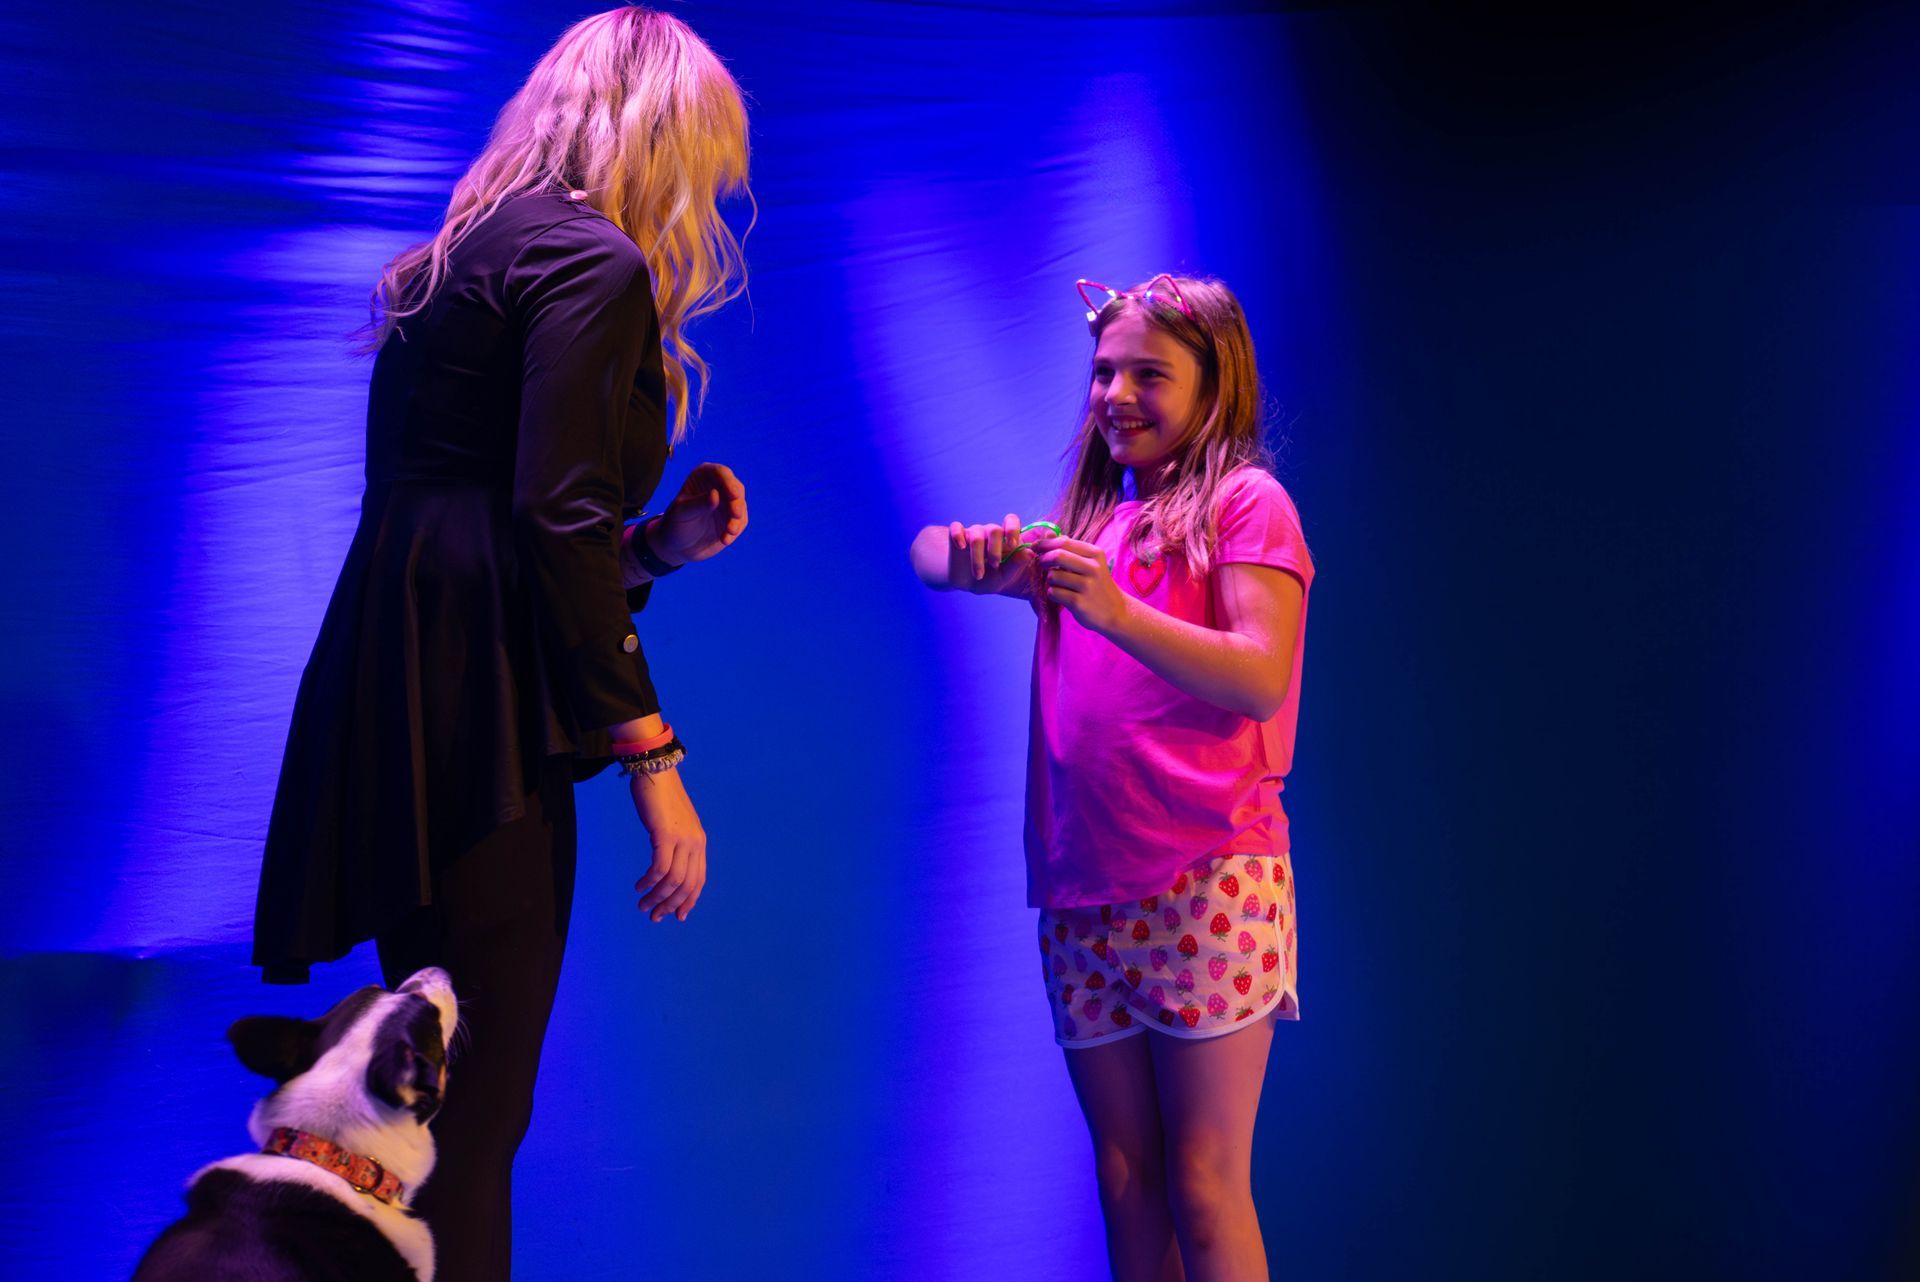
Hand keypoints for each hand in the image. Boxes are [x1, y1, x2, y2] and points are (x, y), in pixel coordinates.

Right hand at [629, 766, 706, 921]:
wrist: (656, 771)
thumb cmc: (661, 797)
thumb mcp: (675, 824)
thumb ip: (675, 844)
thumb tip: (666, 866)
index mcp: (699, 842)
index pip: (699, 880)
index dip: (689, 901)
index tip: (678, 917)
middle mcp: (695, 843)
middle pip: (687, 885)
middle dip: (670, 906)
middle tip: (654, 917)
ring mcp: (682, 839)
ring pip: (673, 880)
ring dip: (657, 898)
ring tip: (642, 906)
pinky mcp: (665, 834)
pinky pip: (659, 868)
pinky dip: (649, 881)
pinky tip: (639, 887)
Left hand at [652, 462, 747, 565]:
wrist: (677, 545)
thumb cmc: (675, 523)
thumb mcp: (682, 512)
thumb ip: (698, 503)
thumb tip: (715, 495)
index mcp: (703, 476)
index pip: (720, 473)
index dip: (728, 482)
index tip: (734, 495)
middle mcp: (719, 485)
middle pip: (735, 489)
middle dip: (736, 503)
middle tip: (735, 515)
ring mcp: (728, 502)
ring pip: (740, 507)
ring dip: (736, 520)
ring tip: (729, 532)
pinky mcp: (733, 518)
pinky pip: (740, 522)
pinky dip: (735, 530)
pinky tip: (725, 539)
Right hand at [947, 514, 1037, 595]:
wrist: (965, 584)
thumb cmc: (989, 579)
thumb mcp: (1004, 577)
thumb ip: (1017, 565)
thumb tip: (1030, 553)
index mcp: (1004, 539)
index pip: (1011, 520)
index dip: (1012, 528)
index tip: (1012, 544)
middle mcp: (989, 532)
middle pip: (994, 529)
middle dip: (995, 549)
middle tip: (995, 565)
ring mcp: (973, 533)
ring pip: (976, 535)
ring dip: (977, 557)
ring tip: (979, 575)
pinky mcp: (956, 536)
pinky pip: (955, 528)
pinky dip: (958, 535)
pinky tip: (961, 547)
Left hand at [1036, 536, 1129, 633]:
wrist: (1115, 612)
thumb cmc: (1097, 585)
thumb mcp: (1090, 563)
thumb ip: (1069, 548)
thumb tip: (1047, 533)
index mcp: (1095, 554)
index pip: (1064, 542)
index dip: (1045, 544)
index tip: (1034, 547)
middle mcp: (1093, 568)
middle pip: (1057, 556)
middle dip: (1043, 559)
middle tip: (1041, 564)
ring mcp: (1087, 586)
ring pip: (1053, 576)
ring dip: (1049, 580)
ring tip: (1057, 584)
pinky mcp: (1080, 603)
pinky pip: (1054, 593)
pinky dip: (1052, 594)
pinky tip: (1060, 596)